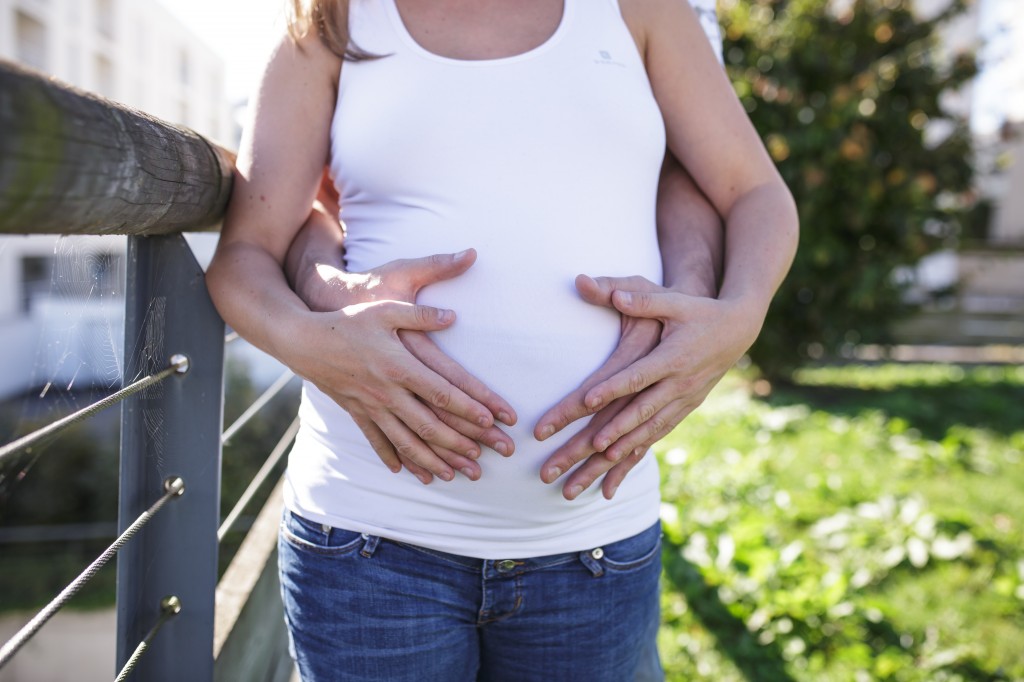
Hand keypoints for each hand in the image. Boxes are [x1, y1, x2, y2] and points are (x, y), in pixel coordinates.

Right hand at [296, 249, 516, 482]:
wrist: (303, 341)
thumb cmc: (349, 322)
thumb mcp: (385, 309)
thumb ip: (419, 314)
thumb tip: (452, 316)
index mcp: (399, 366)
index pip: (441, 392)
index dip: (467, 408)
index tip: (490, 420)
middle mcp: (387, 393)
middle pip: (429, 425)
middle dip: (459, 444)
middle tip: (485, 458)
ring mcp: (371, 407)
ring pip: (406, 441)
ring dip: (432, 461)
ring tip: (455, 475)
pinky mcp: (358, 414)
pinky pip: (378, 442)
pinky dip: (393, 459)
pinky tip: (408, 474)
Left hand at [537, 274, 758, 498]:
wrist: (738, 329)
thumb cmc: (700, 311)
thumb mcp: (674, 301)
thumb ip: (642, 298)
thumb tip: (614, 292)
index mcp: (673, 357)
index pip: (638, 376)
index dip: (613, 388)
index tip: (587, 401)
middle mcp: (679, 385)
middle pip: (639, 414)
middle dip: (609, 434)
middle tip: (582, 450)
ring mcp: (684, 401)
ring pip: (648, 432)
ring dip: (620, 454)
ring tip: (592, 470)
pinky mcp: (685, 409)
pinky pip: (657, 436)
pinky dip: (636, 455)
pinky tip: (615, 475)